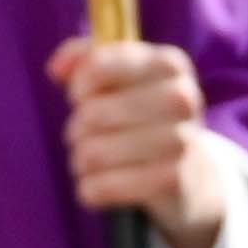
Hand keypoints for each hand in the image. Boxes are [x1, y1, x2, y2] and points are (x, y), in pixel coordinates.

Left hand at [45, 37, 229, 247]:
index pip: (98, 66)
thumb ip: (82, 59)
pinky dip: (90, 188)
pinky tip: (98, 185)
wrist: (192, 171)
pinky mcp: (172, 180)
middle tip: (86, 134)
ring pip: (93, 153)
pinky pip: (104, 186)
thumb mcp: (118, 77)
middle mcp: (181, 98)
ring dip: (81, 160)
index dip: (79, 85)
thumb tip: (56, 68)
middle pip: (91, 114)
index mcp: (168, 64)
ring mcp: (181, 140)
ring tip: (92, 160)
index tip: (81, 95)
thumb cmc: (141, 114)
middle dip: (77, 128)